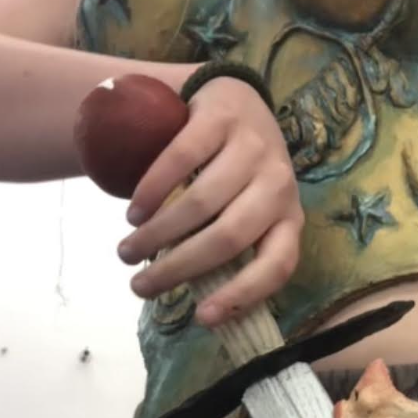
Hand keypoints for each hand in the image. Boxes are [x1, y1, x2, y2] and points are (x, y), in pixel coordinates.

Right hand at [116, 76, 302, 325]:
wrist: (235, 100)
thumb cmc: (236, 177)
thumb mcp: (246, 213)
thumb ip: (231, 250)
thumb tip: (199, 306)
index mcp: (290, 219)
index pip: (276, 266)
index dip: (241, 295)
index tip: (202, 318)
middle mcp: (279, 185)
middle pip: (228, 238)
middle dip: (179, 268)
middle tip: (140, 287)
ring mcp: (253, 147)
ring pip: (201, 202)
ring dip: (157, 233)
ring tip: (128, 251)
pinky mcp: (221, 116)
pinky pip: (181, 158)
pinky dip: (151, 190)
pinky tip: (134, 213)